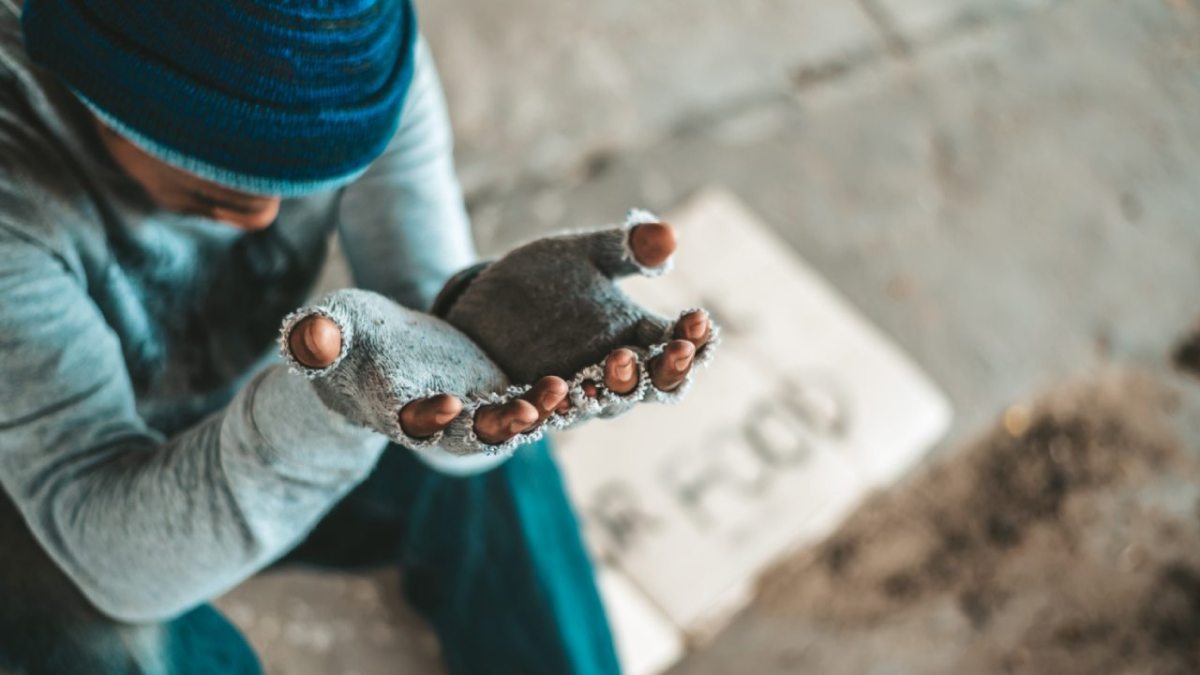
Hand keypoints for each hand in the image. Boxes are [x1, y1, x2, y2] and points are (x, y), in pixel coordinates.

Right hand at [286, 307, 568, 447]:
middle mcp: (440, 422)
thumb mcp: (333, 326)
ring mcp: (475, 411)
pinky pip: (533, 401)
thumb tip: (308, 335)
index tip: (447, 402)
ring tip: (565, 391)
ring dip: (538, 412)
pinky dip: (556, 396)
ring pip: (510, 420)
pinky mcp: (502, 394)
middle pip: (471, 432)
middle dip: (499, 424)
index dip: (428, 415)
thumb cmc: (347, 336)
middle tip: (528, 412)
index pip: (410, 419)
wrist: (379, 349)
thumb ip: (318, 336)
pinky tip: (588, 378)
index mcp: (394, 408)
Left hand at [435, 209, 718, 425]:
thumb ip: (624, 248)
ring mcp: (561, 399)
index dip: (692, 340)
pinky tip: (523, 407)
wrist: (482, 310)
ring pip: (589, 409)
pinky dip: (522, 418)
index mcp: (632, 342)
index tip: (697, 318)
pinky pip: (521, 424)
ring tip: (598, 370)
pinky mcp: (511, 411)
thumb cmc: (546, 282)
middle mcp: (605, 379)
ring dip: (594, 395)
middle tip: (661, 350)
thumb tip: (668, 234)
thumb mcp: (583, 255)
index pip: (675, 351)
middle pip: (642, 388)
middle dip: (654, 371)